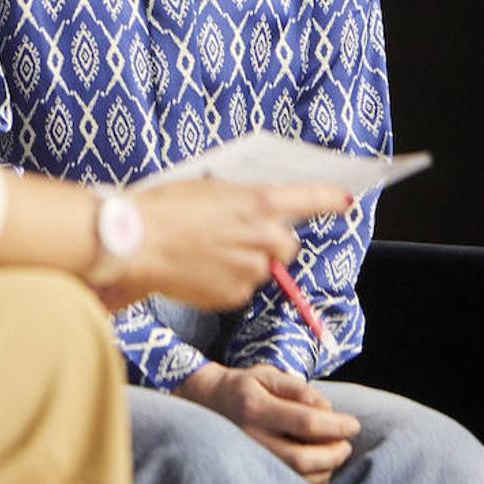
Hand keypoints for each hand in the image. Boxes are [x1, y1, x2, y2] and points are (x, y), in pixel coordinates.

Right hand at [96, 178, 348, 310]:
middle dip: (270, 242)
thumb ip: (239, 201)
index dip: (330, 199)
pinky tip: (197, 268)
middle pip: (286, 245)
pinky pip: (241, 288)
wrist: (137, 240)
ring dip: (245, 261)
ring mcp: (252, 270)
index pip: (310, 198)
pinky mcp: (235, 295)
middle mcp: (264, 237)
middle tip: (237, 234)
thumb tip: (251, 212)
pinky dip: (226, 280)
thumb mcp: (208, 189)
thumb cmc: (165, 206)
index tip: (346, 200)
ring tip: (204, 251)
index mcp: (259, 202)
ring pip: (261, 268)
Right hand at [177, 361, 359, 483]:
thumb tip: (328, 408)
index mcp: (255, 406)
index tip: (354, 424)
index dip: (335, 425)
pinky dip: (313, 476)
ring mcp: (251, 455)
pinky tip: (320, 461)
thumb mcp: (268, 374)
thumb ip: (298, 389)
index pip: (305, 422)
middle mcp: (251, 435)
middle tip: (347, 443)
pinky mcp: (254, 467)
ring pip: (298, 474)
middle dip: (333, 453)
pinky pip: (290, 480)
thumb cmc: (244, 385)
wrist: (208, 401)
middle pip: (302, 457)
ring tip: (336, 450)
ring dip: (326, 467)